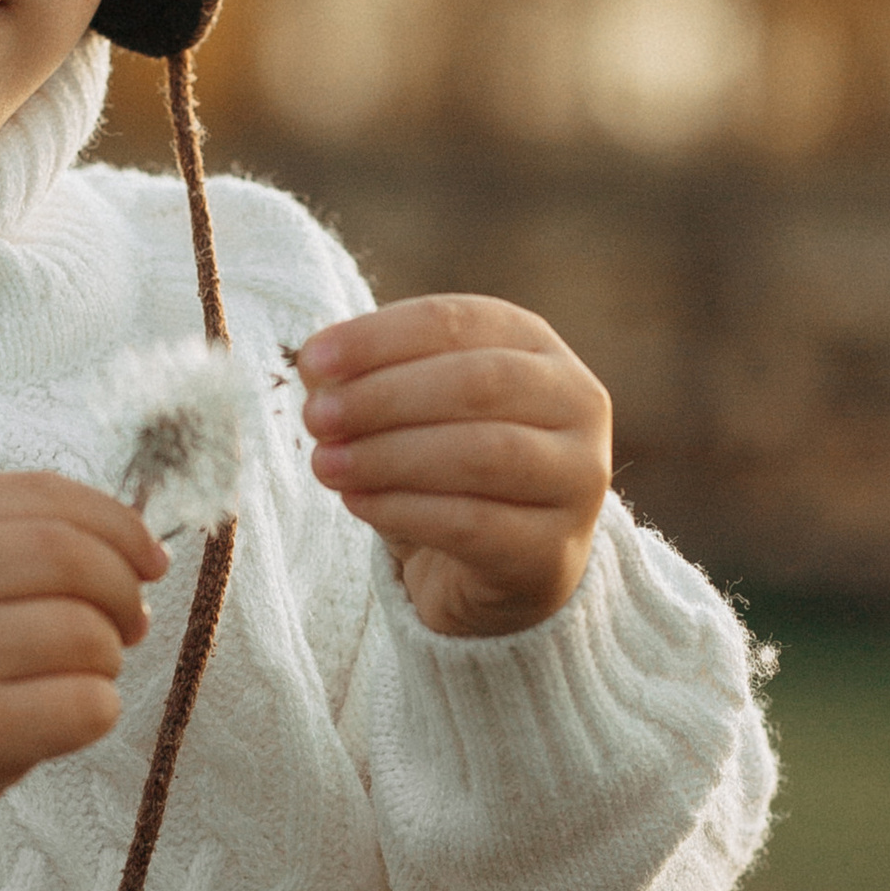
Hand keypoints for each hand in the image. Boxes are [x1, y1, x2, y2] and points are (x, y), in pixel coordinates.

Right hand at [0, 474, 166, 868]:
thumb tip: (133, 547)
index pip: (44, 498)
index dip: (117, 524)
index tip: (149, 560)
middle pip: (73, 558)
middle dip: (123, 592)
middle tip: (129, 626)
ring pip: (84, 635)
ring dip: (107, 661)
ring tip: (81, 679)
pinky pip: (82, 706)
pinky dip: (98, 712)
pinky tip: (67, 721)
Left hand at [297, 297, 611, 638]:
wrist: (497, 569)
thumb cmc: (448, 472)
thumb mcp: (411, 413)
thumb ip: (367, 382)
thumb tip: (317, 369)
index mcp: (537, 347)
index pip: (459, 321)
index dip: (380, 337)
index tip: (312, 361)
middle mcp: (575, 402)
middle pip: (478, 382)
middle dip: (384, 396)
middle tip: (316, 418)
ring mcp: (576, 478)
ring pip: (482, 454)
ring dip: (389, 455)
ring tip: (325, 464)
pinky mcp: (552, 549)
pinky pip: (473, 524)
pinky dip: (404, 509)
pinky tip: (357, 503)